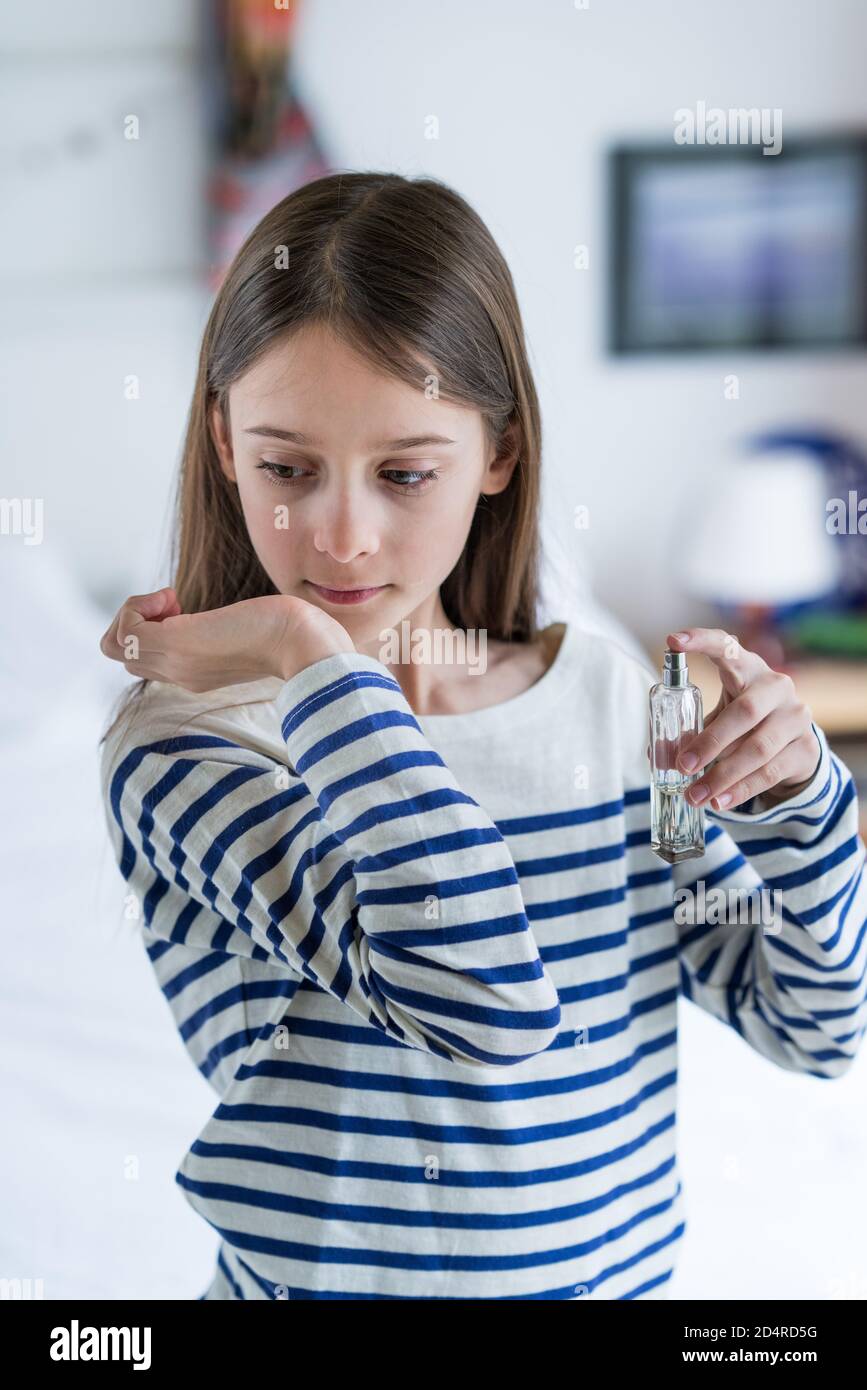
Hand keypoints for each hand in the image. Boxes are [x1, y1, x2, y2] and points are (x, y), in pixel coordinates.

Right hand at [99, 588, 354, 691]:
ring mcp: (174, 662)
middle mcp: (179, 673)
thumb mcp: (245, 631)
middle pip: (122, 655)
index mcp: (194, 673)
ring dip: (132, 612)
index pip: (143, 661)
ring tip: (169, 602)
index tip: (181, 611)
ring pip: (113, 645)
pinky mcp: (176, 645)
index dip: (150, 629)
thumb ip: (224, 632)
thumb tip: (217, 620)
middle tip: (174, 605)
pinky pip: (123, 631)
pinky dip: (137, 606)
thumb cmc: (289, 631)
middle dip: (136, 618)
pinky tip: (171, 598)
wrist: (303, 643)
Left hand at [656, 628, 820, 810]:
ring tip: (695, 795)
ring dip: (723, 775)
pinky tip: (720, 801)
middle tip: (682, 766)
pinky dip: (742, 789)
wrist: (794, 744)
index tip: (673, 642)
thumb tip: (658, 754)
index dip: (702, 641)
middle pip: (745, 712)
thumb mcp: (721, 716)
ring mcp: (796, 717)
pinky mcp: (806, 748)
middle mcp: (777, 687)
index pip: (727, 646)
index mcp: (748, 668)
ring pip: (758, 748)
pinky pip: (771, 771)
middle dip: (710, 742)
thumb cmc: (747, 722)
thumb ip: (693, 729)